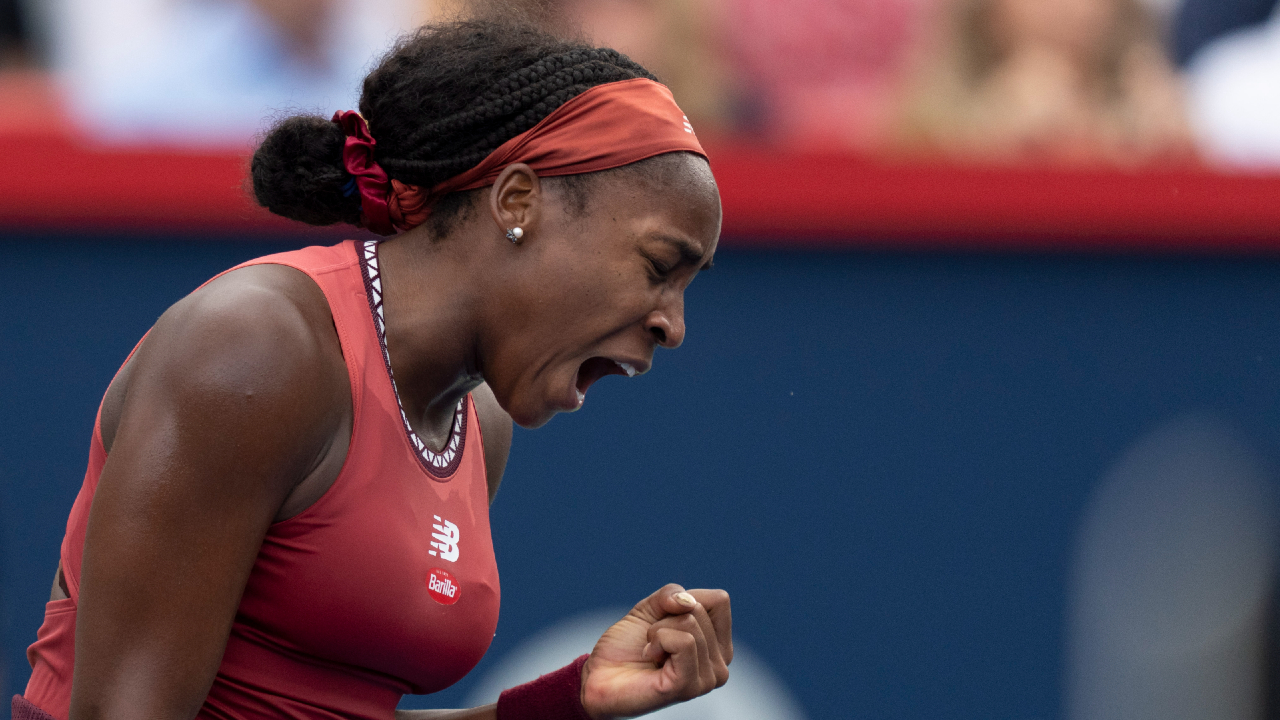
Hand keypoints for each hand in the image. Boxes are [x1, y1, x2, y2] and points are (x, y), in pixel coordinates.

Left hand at [580, 584, 731, 719]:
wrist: (600, 676)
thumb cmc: (627, 646)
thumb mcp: (650, 608)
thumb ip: (671, 595)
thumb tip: (687, 602)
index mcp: (718, 646)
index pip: (719, 600)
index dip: (684, 600)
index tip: (665, 621)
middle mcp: (719, 665)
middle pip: (700, 610)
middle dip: (666, 617)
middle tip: (653, 641)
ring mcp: (707, 680)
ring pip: (690, 623)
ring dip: (658, 630)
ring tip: (650, 652)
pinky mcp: (688, 686)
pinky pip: (684, 642)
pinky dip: (659, 640)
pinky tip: (649, 657)